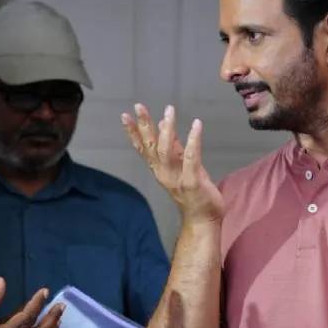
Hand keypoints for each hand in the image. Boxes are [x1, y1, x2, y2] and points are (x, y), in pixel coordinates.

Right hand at [121, 104, 222, 224]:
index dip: (133, 132)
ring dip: (167, 130)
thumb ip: (174, 148)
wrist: (202, 220)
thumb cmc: (193, 194)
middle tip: (139, 106)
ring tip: (169, 111)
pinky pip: (191, 159)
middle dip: (144, 126)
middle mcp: (164, 174)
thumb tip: (163, 125)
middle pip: (150, 147)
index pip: (142, 149)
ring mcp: (177, 179)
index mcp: (159, 170)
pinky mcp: (192, 183)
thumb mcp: (181, 167)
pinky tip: (196, 125)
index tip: (126, 116)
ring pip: (166, 151)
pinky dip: (193, 141)